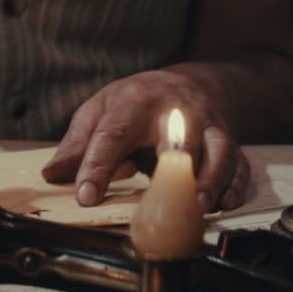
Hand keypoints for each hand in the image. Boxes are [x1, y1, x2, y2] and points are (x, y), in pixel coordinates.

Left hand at [41, 69, 249, 212]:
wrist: (187, 84)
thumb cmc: (137, 103)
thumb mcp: (100, 111)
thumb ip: (77, 143)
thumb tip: (52, 174)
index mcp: (136, 101)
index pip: (113, 133)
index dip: (98, 165)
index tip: (86, 195)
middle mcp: (178, 111)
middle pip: (179, 136)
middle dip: (173, 165)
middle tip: (161, 197)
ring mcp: (208, 127)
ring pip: (220, 151)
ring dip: (211, 180)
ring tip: (198, 207)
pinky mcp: (230, 143)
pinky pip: (240, 164)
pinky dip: (236, 185)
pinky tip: (226, 202)